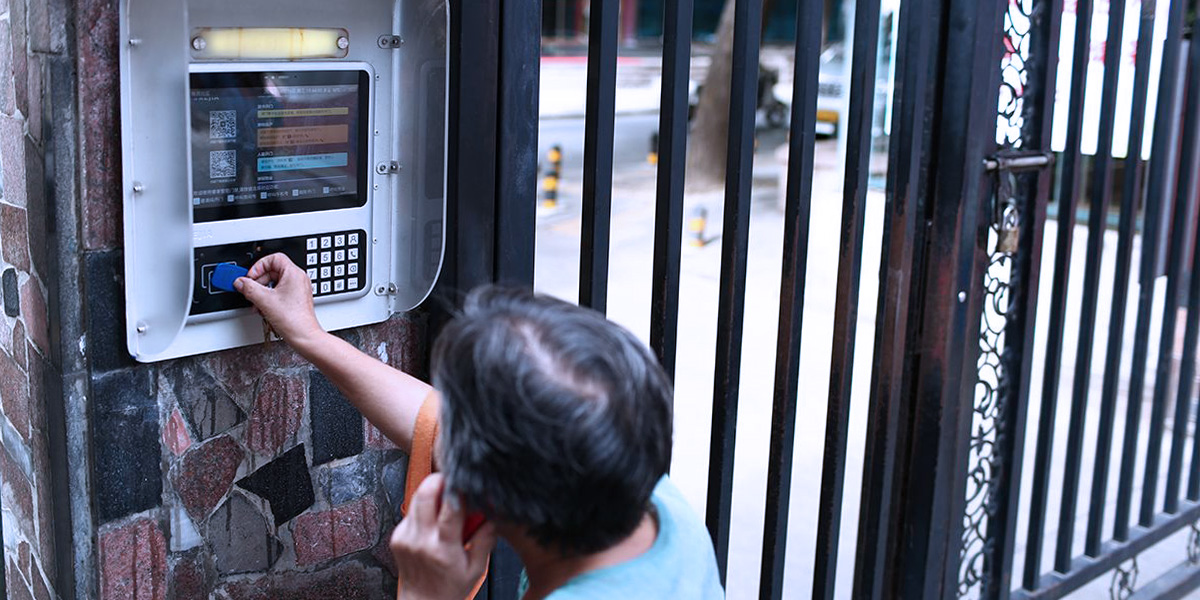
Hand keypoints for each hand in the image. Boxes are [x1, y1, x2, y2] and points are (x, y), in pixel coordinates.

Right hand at [234, 253, 322, 345]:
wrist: (304, 336)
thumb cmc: (293, 319)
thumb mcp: (264, 300)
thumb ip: (249, 288)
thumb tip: (240, 282)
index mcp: (293, 273)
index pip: (274, 258)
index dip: (259, 265)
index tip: (251, 276)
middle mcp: (298, 279)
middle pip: (272, 271)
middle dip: (258, 281)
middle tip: (250, 289)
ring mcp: (298, 289)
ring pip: (274, 283)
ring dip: (262, 291)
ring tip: (255, 302)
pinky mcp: (296, 299)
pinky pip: (279, 292)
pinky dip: (269, 298)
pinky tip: (262, 308)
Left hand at [392, 474, 496, 599]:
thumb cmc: (449, 589)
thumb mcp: (475, 569)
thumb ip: (484, 540)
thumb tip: (492, 516)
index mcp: (443, 549)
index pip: (450, 510)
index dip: (458, 490)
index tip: (466, 482)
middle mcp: (421, 541)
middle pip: (424, 494)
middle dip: (439, 480)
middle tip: (452, 483)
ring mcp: (405, 538)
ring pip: (415, 499)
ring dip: (431, 493)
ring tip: (444, 504)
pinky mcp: (397, 537)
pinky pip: (410, 512)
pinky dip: (423, 509)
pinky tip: (433, 522)